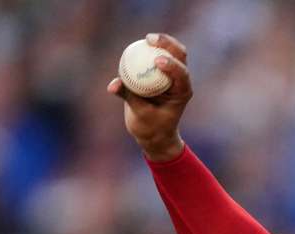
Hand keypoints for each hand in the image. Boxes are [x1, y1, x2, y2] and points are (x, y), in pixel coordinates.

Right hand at [107, 33, 191, 160]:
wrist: (154, 134)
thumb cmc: (151, 128)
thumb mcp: (140, 115)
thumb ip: (128, 96)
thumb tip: (112, 85)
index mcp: (182, 92)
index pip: (182, 75)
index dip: (172, 65)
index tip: (158, 61)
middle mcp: (180, 81)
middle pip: (180, 56)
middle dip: (169, 44)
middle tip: (152, 40)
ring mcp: (171, 76)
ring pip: (171, 53)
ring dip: (162, 42)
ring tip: (147, 38)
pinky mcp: (161, 74)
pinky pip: (155, 58)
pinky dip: (148, 51)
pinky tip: (138, 44)